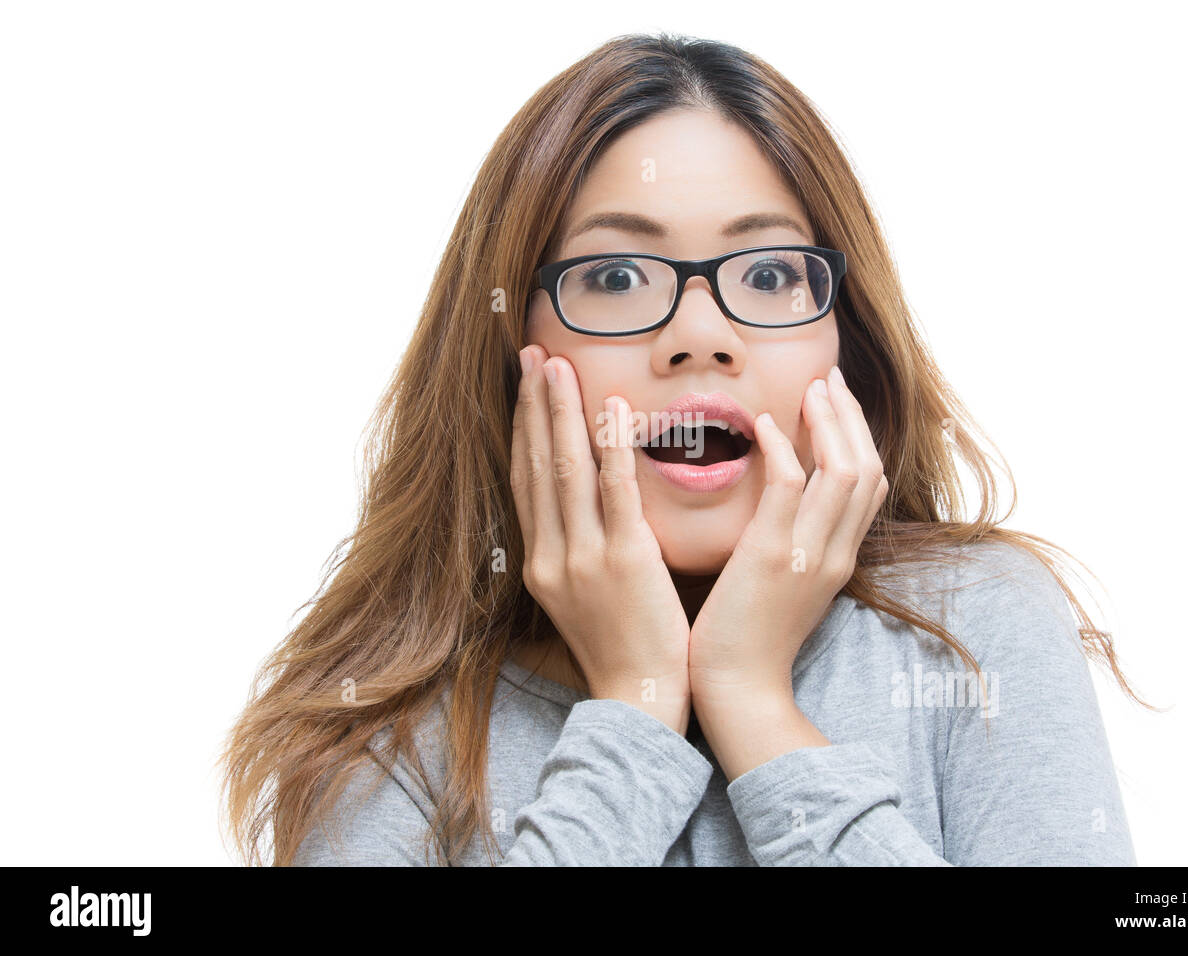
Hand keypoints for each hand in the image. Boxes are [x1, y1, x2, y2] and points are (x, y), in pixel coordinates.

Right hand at [510, 344, 691, 734]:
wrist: (638, 698)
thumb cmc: (620, 648)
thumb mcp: (580, 598)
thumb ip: (576, 551)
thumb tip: (580, 508)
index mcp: (539, 563)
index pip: (526, 481)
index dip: (523, 430)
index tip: (526, 387)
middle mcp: (551, 555)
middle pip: (537, 465)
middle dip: (535, 406)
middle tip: (534, 356)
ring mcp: (584, 557)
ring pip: (566, 470)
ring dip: (562, 412)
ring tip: (560, 366)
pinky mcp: (625, 561)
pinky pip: (615, 492)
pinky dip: (610, 447)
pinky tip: (612, 408)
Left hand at [688, 365, 887, 720]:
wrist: (737, 689)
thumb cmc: (749, 639)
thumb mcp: (788, 589)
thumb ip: (794, 546)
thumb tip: (782, 510)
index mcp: (839, 559)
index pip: (870, 486)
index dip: (859, 437)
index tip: (837, 402)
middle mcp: (835, 552)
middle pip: (866, 467)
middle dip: (851, 417)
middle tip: (829, 379)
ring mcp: (809, 554)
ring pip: (842, 470)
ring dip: (828, 421)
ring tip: (809, 388)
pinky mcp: (772, 556)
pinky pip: (789, 486)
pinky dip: (783, 449)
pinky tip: (763, 424)